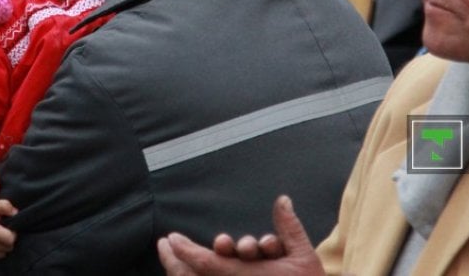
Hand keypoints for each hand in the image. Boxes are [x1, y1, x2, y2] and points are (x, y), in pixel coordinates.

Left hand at [157, 196, 325, 274]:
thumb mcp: (303, 256)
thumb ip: (289, 227)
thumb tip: (282, 199)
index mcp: (247, 275)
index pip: (207, 263)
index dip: (186, 250)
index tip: (170, 238)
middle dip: (176, 261)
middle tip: (166, 246)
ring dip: (183, 271)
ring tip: (172, 257)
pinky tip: (189, 272)